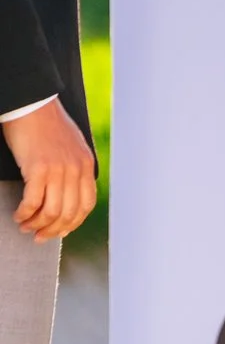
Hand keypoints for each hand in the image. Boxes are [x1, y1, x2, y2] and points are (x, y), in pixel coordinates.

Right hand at [2, 99, 94, 241]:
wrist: (34, 107)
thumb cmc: (47, 128)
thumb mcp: (71, 149)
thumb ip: (74, 170)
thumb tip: (67, 195)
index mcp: (87, 166)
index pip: (87, 205)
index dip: (72, 223)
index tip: (59, 232)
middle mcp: (76, 169)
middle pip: (69, 213)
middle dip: (53, 230)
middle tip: (38, 236)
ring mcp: (59, 169)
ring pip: (51, 211)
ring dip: (37, 224)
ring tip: (26, 226)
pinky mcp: (38, 168)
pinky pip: (33, 202)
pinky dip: (25, 213)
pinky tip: (18, 215)